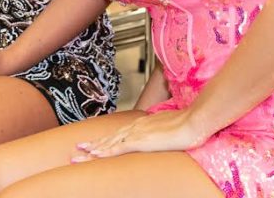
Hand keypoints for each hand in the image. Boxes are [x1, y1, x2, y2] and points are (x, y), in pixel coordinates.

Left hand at [72, 109, 208, 162]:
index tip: (94, 144)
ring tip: (80, 154)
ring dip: (94, 149)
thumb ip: (161, 133)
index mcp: (143, 124)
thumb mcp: (170, 129)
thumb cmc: (188, 124)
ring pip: (110, 142)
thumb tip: (159, 138)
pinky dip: (106, 151)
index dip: (105, 140)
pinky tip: (96, 154)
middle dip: (94, 144)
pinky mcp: (142, 141)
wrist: (195, 120)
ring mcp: (138, 133)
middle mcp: (136, 127)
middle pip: (110, 137)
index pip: (119, 134)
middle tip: (78, 149)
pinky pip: (119, 147)